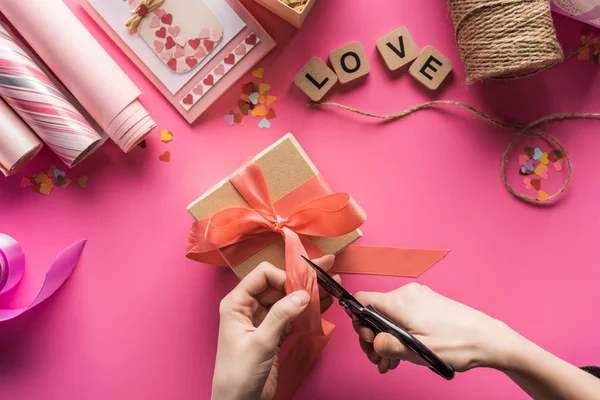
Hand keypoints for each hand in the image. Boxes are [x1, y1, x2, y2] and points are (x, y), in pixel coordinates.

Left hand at [212, 256, 337, 399]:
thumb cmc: (238, 375)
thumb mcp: (260, 344)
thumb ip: (281, 316)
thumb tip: (302, 294)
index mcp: (236, 303)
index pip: (263, 276)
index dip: (284, 277)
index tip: (303, 288)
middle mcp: (248, 307)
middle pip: (278, 285)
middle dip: (302, 281)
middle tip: (326, 273)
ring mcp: (262, 320)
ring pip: (287, 300)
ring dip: (308, 295)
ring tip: (331, 287)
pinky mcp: (273, 333)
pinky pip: (292, 316)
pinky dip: (307, 312)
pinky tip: (323, 306)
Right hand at [354, 283, 517, 373]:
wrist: (488, 338)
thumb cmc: (459, 343)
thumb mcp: (420, 351)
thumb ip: (391, 346)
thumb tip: (373, 342)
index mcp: (400, 301)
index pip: (362, 300)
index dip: (359, 321)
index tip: (369, 340)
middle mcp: (407, 293)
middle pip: (374, 311)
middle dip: (373, 336)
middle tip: (379, 359)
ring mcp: (417, 297)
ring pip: (388, 316)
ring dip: (385, 338)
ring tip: (391, 362)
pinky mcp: (426, 303)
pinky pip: (402, 315)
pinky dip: (398, 333)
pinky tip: (402, 352)